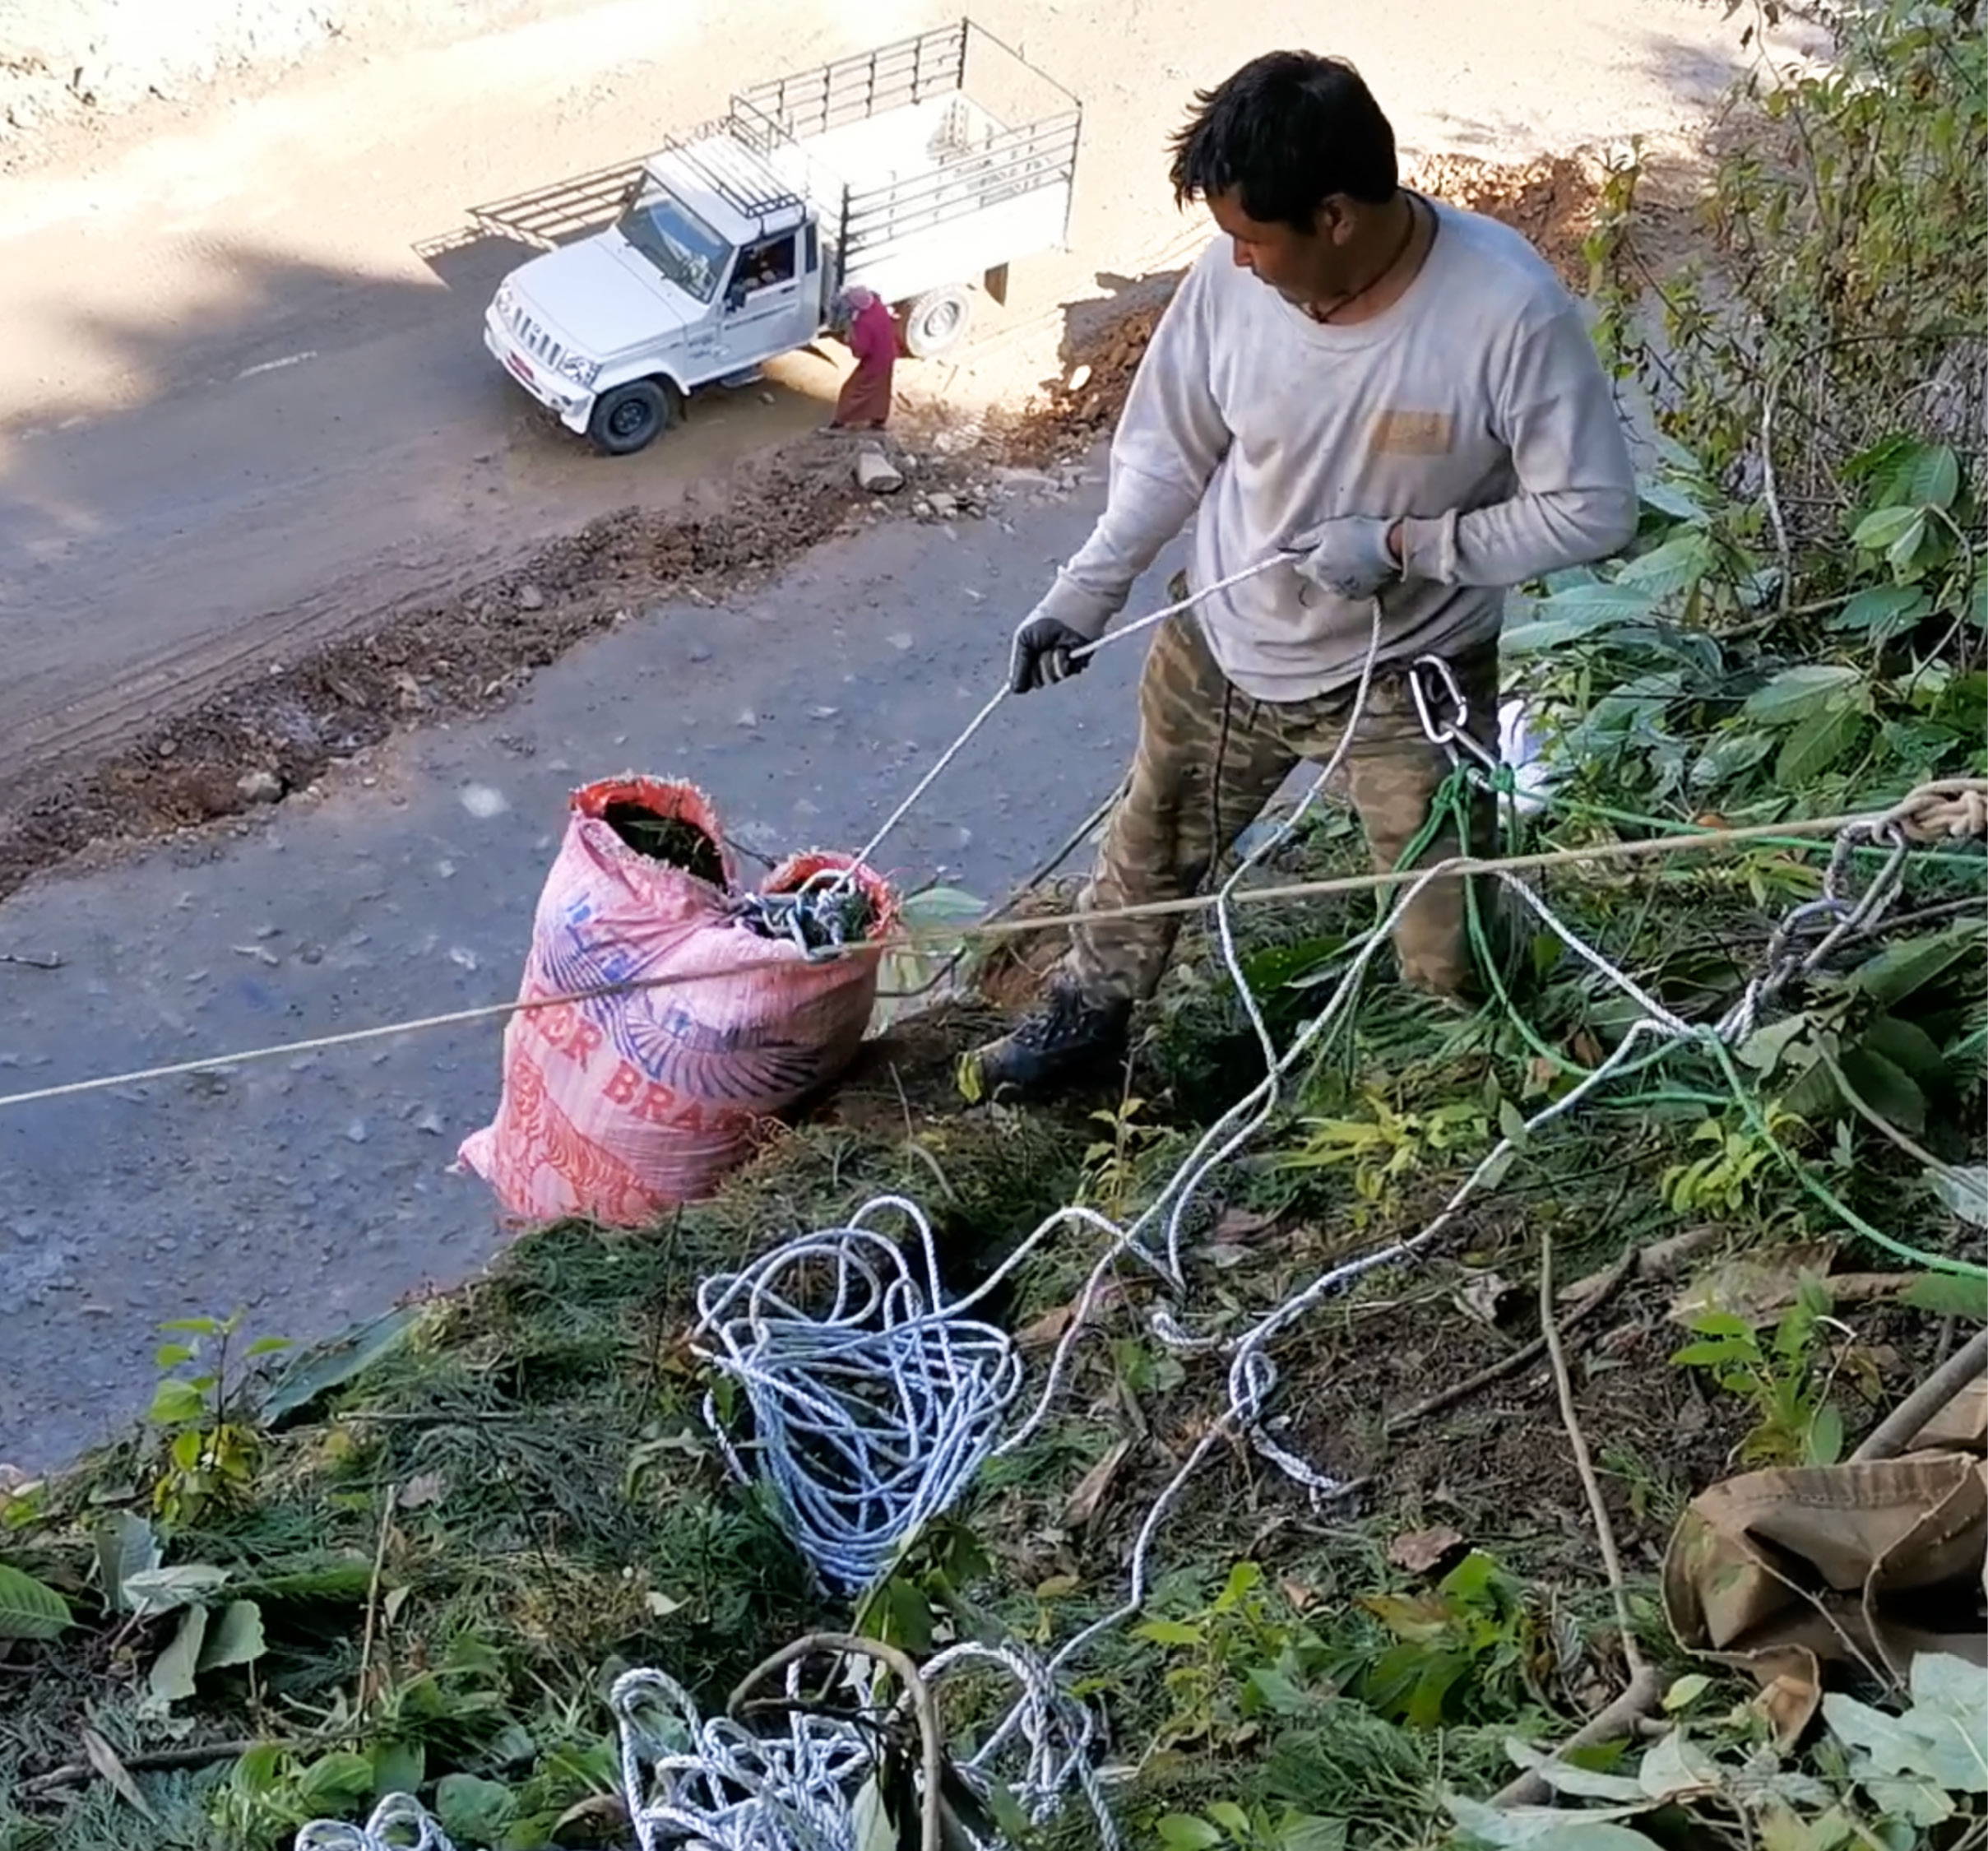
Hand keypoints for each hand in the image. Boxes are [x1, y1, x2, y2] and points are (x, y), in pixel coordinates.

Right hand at [1009, 615, 1093, 693]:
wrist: (1071, 609)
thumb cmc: (1045, 619)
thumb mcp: (1024, 640)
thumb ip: (1020, 666)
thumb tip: (1015, 690)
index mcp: (1034, 655)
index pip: (1026, 677)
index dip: (1022, 681)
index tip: (1017, 688)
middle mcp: (1048, 661)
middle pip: (1038, 682)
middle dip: (1037, 668)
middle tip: (1041, 651)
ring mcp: (1063, 663)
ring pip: (1051, 679)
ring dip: (1050, 663)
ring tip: (1055, 646)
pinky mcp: (1077, 662)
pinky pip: (1065, 673)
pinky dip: (1062, 661)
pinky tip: (1066, 648)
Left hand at [1285, 515, 1399, 598]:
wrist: (1390, 548)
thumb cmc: (1358, 534)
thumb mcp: (1327, 529)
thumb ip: (1305, 540)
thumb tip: (1290, 547)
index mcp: (1315, 567)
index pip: (1300, 565)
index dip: (1306, 555)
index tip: (1316, 547)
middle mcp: (1325, 583)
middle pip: (1315, 575)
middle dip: (1321, 564)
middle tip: (1336, 549)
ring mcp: (1342, 591)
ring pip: (1330, 582)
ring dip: (1335, 573)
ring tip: (1351, 557)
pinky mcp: (1358, 595)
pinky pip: (1347, 588)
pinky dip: (1350, 580)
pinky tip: (1360, 568)